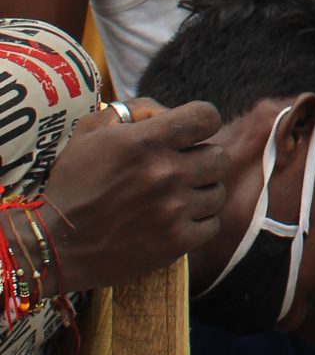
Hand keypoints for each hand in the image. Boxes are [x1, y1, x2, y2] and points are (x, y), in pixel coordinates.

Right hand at [35, 100, 228, 290]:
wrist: (55, 244)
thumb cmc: (72, 183)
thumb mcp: (90, 131)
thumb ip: (133, 110)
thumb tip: (168, 112)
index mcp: (145, 142)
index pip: (207, 116)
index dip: (201, 122)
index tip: (188, 134)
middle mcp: (165, 173)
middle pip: (219, 156)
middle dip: (201, 159)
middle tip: (178, 169)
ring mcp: (173, 209)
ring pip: (217, 191)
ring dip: (200, 192)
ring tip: (174, 197)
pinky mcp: (176, 242)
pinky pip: (212, 224)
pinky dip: (198, 222)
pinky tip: (175, 220)